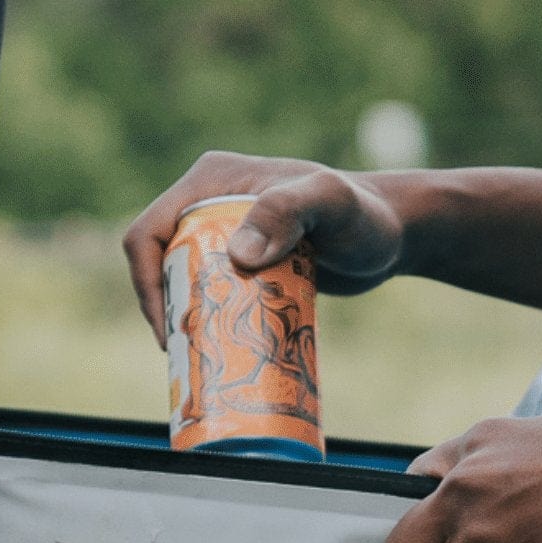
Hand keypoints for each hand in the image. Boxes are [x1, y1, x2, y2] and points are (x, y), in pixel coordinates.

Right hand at [122, 152, 405, 343]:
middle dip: (164, 309)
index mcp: (211, 181)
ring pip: (183, 283)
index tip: (169, 330)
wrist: (395, 236)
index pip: (150, 232)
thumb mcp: (329, 204)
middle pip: (160, 262)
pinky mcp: (246, 264)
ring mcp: (227, 234)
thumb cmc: (365, 215)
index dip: (146, 283)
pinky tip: (222, 355)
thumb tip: (238, 256)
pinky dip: (210, 323)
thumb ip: (288, 212)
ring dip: (185, 321)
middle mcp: (211, 203)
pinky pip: (211, 295)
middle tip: (185, 355)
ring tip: (200, 361)